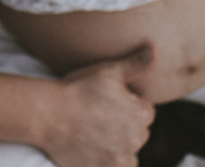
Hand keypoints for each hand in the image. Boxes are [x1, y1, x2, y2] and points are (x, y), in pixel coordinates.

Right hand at [39, 45, 156, 166]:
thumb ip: (136, 63)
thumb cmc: (78, 90)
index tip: (110, 101)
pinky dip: (108, 159)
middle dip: (125, 124)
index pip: (145, 110)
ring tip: (96, 131)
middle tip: (100, 114)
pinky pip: (116, 165)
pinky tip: (93, 147)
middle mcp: (135, 139)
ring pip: (128, 151)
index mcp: (140, 114)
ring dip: (118, 144)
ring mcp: (119, 158)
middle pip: (138, 132)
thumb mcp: (108, 71)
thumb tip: (155, 49)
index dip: (128, 104)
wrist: (48, 115)